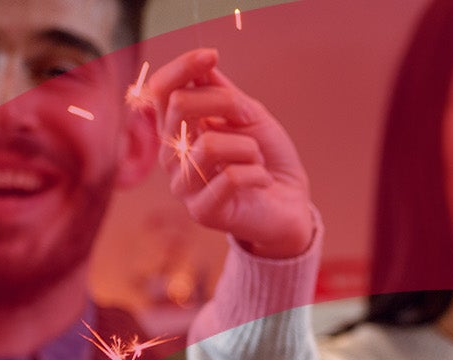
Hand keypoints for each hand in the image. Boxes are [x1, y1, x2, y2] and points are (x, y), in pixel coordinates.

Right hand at [145, 48, 314, 258]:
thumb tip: (201, 63)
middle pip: (180, 107)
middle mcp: (172, 155)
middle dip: (227, 103)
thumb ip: (221, 91)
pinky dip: (257, 174)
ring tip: (256, 161)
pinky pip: (229, 178)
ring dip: (248, 148)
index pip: (161, 90)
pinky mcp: (201, 211)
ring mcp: (183, 185)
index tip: (212, 54)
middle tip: (249, 119)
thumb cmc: (267, 158)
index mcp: (177, 129)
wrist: (291, 203)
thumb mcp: (248, 115)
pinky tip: (262, 181)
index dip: (182, 67)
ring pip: (209, 145)